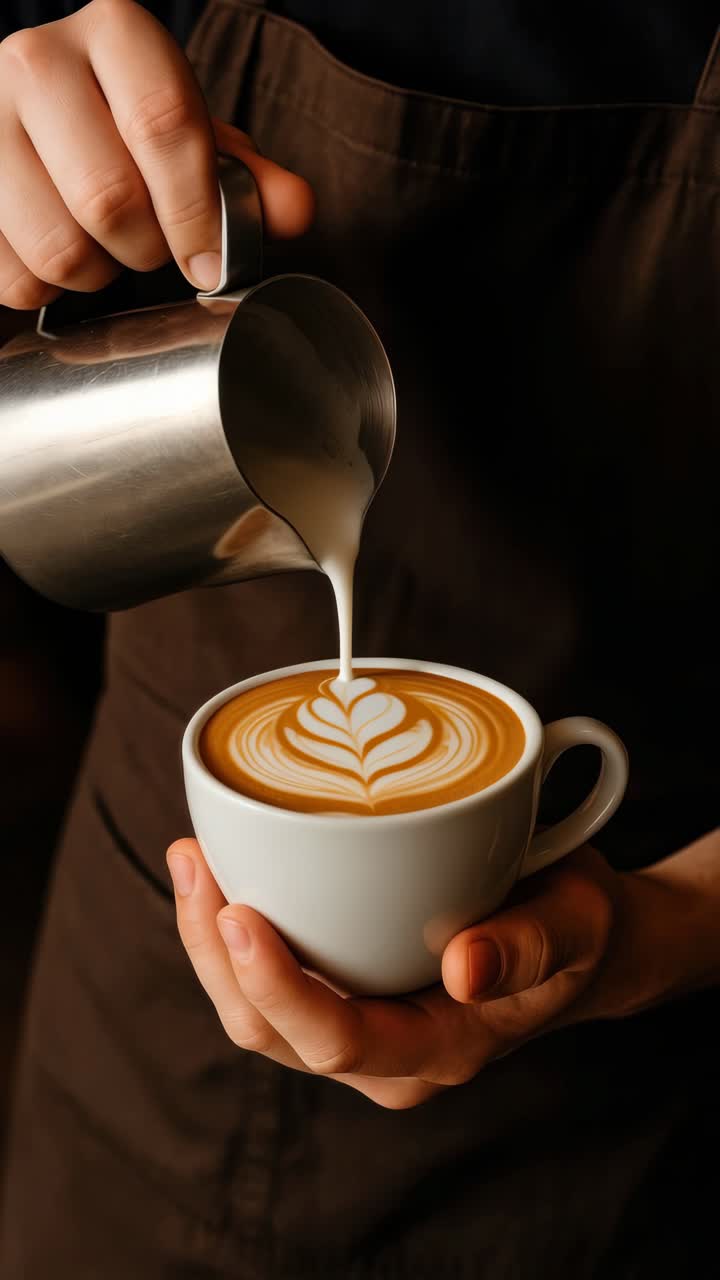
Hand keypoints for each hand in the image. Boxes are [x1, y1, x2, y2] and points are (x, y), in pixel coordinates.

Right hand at [0, 0, 312, 310]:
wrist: (42, 124)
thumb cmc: (128, 134)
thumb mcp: (196, 143)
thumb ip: (247, 179)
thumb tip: (293, 211)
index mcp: (116, 35)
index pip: (164, 125)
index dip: (196, 212)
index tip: (211, 263)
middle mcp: (39, 61)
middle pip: (109, 198)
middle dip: (148, 251)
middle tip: (156, 251)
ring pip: (58, 247)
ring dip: (98, 277)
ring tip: (106, 252)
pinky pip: (13, 275)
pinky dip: (47, 290)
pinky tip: (60, 259)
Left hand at [167, 837, 707, 1109]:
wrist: (579, 941)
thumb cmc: (577, 928)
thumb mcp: (577, 926)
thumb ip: (532, 947)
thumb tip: (466, 969)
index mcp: (441, 1048)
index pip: (338, 1040)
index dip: (279, 985)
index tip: (238, 913)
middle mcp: (386, 1056)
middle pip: (271, 1030)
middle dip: (215, 953)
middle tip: (194, 859)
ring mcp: (359, 1029)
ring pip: (255, 1013)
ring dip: (208, 942)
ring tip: (191, 857)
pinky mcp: (343, 994)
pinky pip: (268, 984)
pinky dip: (230, 933)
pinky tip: (220, 873)